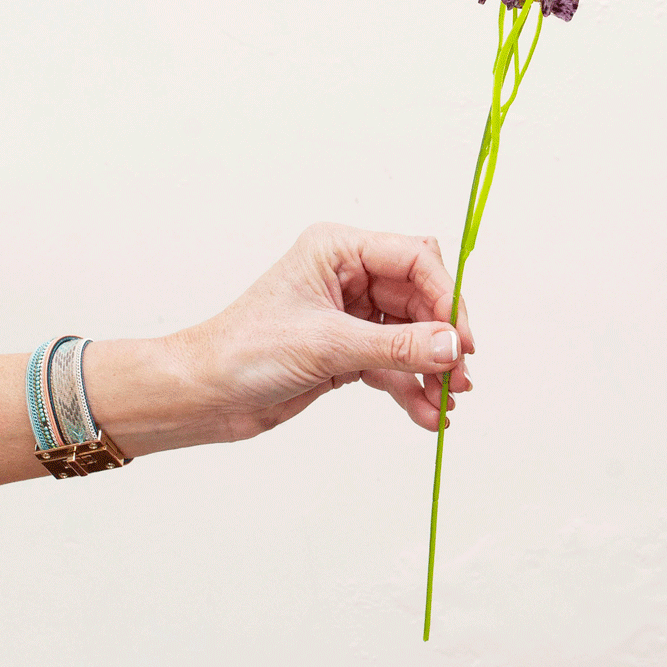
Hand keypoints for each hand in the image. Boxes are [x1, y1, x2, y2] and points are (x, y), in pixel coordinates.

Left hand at [173, 222, 474, 438]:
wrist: (204, 395)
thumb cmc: (244, 351)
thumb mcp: (327, 345)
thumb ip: (397, 346)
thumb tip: (453, 348)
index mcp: (338, 250)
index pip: (414, 258)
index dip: (446, 295)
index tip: (462, 338)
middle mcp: (348, 275)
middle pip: (421, 298)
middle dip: (443, 338)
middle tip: (460, 375)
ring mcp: (350, 314)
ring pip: (412, 335)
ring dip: (431, 368)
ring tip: (448, 400)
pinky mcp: (348, 350)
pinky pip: (394, 364)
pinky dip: (411, 388)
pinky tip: (427, 416)